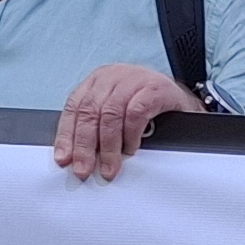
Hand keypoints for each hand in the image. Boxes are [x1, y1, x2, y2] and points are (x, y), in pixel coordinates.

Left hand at [52, 63, 197, 179]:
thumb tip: (77, 157)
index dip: (66, 134)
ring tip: (110, 166)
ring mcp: (134, 79)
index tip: (64, 158)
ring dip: (108, 146)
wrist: (180, 100)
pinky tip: (131, 148)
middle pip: (90, 111)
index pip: (74, 107)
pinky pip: (136, 113)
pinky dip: (131, 134)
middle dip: (84, 145)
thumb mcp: (115, 112)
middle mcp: (113, 76)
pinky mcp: (154, 88)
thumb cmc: (146, 106)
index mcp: (98, 81)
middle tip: (84, 168)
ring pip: (110, 114)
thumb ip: (95, 127)